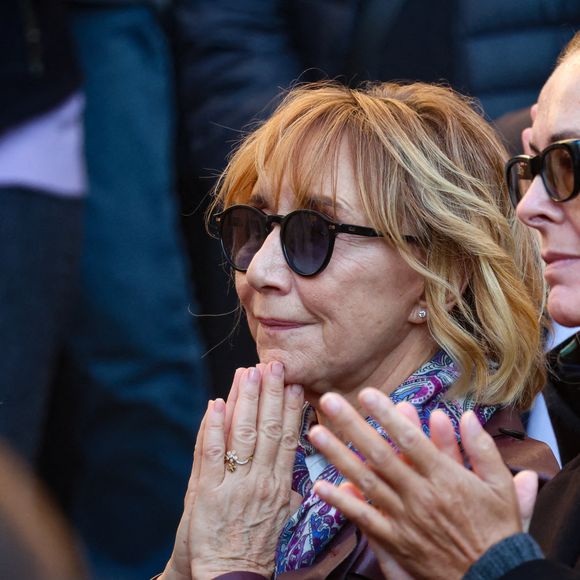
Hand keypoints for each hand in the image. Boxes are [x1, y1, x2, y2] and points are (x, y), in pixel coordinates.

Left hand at [161, 363, 303, 579]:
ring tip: (248, 373)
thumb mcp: (282, 520)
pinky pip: (210, 454)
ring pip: (241, 434)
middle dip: (271, 393)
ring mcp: (233, 485)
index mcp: (280, 486)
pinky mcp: (206, 493)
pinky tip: (216, 404)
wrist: (228, 579)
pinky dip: (213, 428)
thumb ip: (291, 490)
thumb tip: (302, 470)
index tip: (295, 384)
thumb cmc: (257, 551)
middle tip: (274, 365)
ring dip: (245, 400)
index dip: (290, 409)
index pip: (287, 439)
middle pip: (267, 429)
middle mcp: (260, 481)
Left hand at [309, 388, 536, 579]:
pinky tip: (319, 486)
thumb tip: (467, 415)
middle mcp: (419, 494)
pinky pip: (364, 519)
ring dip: (338, 455)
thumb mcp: (500, 487)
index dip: (386, 415)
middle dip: (352, 425)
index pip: (409, 439)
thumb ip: (482, 449)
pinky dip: (341, 503)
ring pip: (365, 481)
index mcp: (444, 477)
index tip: (366, 394)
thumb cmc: (497, 531)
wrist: (495, 579)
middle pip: (379, 454)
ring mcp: (404, 518)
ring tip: (316, 433)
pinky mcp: (395, 540)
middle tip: (329, 401)